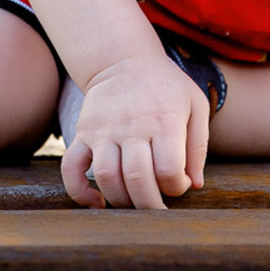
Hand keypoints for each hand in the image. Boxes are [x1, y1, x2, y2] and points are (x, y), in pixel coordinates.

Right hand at [60, 54, 209, 209]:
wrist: (123, 60)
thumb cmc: (165, 88)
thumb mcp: (195, 106)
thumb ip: (198, 146)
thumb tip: (194, 185)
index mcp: (164, 121)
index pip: (168, 170)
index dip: (176, 187)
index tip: (178, 184)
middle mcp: (132, 126)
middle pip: (137, 179)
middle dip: (150, 205)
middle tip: (157, 210)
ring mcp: (103, 130)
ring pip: (106, 177)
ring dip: (121, 201)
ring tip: (133, 204)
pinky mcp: (83, 133)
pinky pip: (71, 168)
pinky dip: (79, 192)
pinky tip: (96, 202)